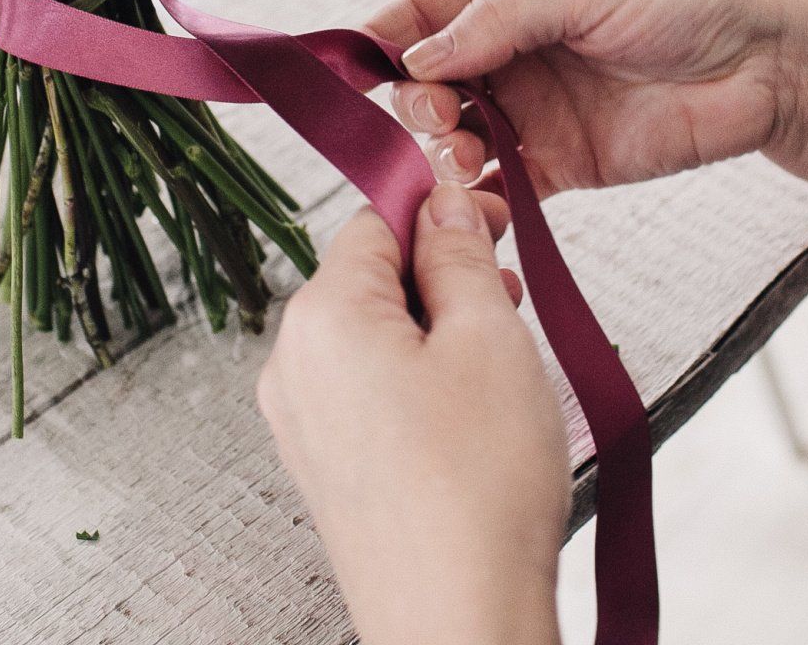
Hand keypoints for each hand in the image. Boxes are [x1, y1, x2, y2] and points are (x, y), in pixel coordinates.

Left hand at [258, 185, 568, 644]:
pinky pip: (371, 393)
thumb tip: (445, 206)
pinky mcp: (327, 469)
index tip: (497, 219)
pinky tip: (474, 414)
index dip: (443, 211)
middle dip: (443, 276)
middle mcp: (293, 367)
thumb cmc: (475, 495)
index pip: (376, 220)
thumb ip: (461, 255)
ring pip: (376, 338)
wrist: (460, 624)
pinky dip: (421, 383)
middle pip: (370, 279)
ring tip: (504, 365)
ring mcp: (304, 424)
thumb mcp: (490, 338)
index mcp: (320, 318)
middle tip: (513, 294)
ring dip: (439, 332)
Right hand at [368, 0, 807, 197]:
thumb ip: (496, 18)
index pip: (424, 11)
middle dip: (415, 100)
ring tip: (465, 154)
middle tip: (435, 113)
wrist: (771, 60)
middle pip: (429, 80)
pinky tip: (475, 201)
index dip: (383, 37)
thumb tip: (418, 58)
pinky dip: (478, 199)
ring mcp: (534, 110)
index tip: (350, 68)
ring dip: (443, 150)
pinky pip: (501, 187)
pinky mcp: (564, 165)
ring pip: (456, 137)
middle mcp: (512, 49)